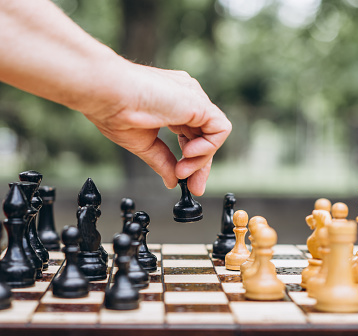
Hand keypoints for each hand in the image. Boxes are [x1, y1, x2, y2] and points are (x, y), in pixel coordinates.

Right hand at [82, 61, 231, 195]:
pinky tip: (188, 154)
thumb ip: (162, 161)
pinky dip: (208, 147)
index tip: (186, 182)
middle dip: (200, 165)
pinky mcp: (199, 102)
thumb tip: (172, 180)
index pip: (191, 136)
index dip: (192, 160)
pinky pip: (219, 129)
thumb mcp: (143, 143)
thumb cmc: (112, 109)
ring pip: (213, 135)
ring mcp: (193, 98)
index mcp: (171, 105)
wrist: (105, 93)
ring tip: (181, 171)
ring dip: (200, 160)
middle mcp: (185, 99)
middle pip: (204, 137)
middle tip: (194, 187)